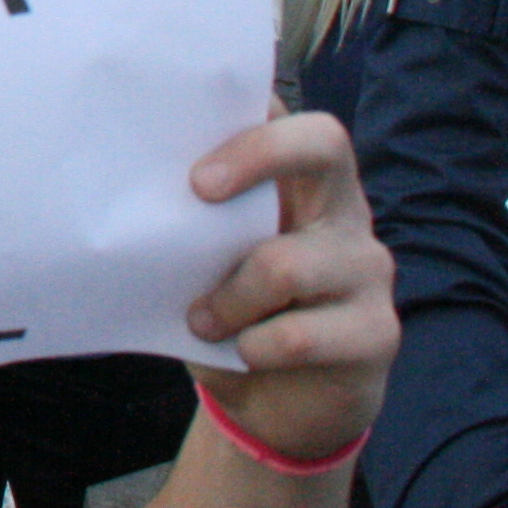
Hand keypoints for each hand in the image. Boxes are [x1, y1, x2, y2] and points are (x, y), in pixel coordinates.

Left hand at [183, 110, 394, 465]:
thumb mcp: (205, 260)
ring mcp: (367, 269)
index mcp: (301, 182)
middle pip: (323, 143)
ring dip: (228, 298)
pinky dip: (253, 347)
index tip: (194, 118)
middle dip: (255, 155)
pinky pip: (297, 334)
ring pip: (285, 263)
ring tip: (202, 320)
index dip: (255, 101)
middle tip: (197, 189)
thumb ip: (193, 222)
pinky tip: (242, 354)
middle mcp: (343, 211)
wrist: (274, 407)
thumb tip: (130, 189)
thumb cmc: (230, 313)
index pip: (290, 113)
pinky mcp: (377, 332)